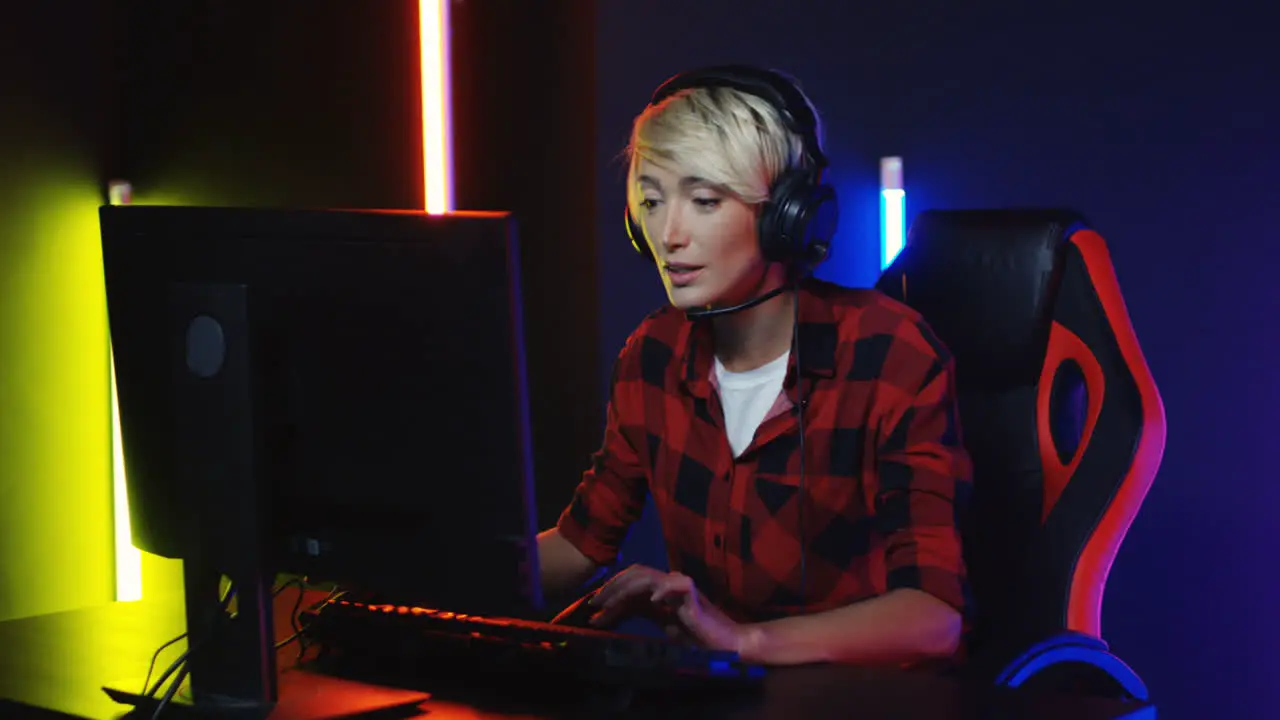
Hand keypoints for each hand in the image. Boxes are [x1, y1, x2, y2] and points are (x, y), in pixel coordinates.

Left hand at [588, 565, 744, 652]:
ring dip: (625, 589)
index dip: (610, 589)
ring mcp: (680, 585)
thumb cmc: (695, 636)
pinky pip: (675, 585)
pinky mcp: (693, 593)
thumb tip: (605, 616)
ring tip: (611, 603)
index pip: (630, 580)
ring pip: (647, 577)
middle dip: (612, 587)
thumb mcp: (659, 624)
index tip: (593, 605)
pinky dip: (661, 591)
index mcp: (659, 589)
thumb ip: (638, 615)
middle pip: (634, 573)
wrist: (725, 642)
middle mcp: (667, 582)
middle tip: (595, 602)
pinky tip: (652, 602)